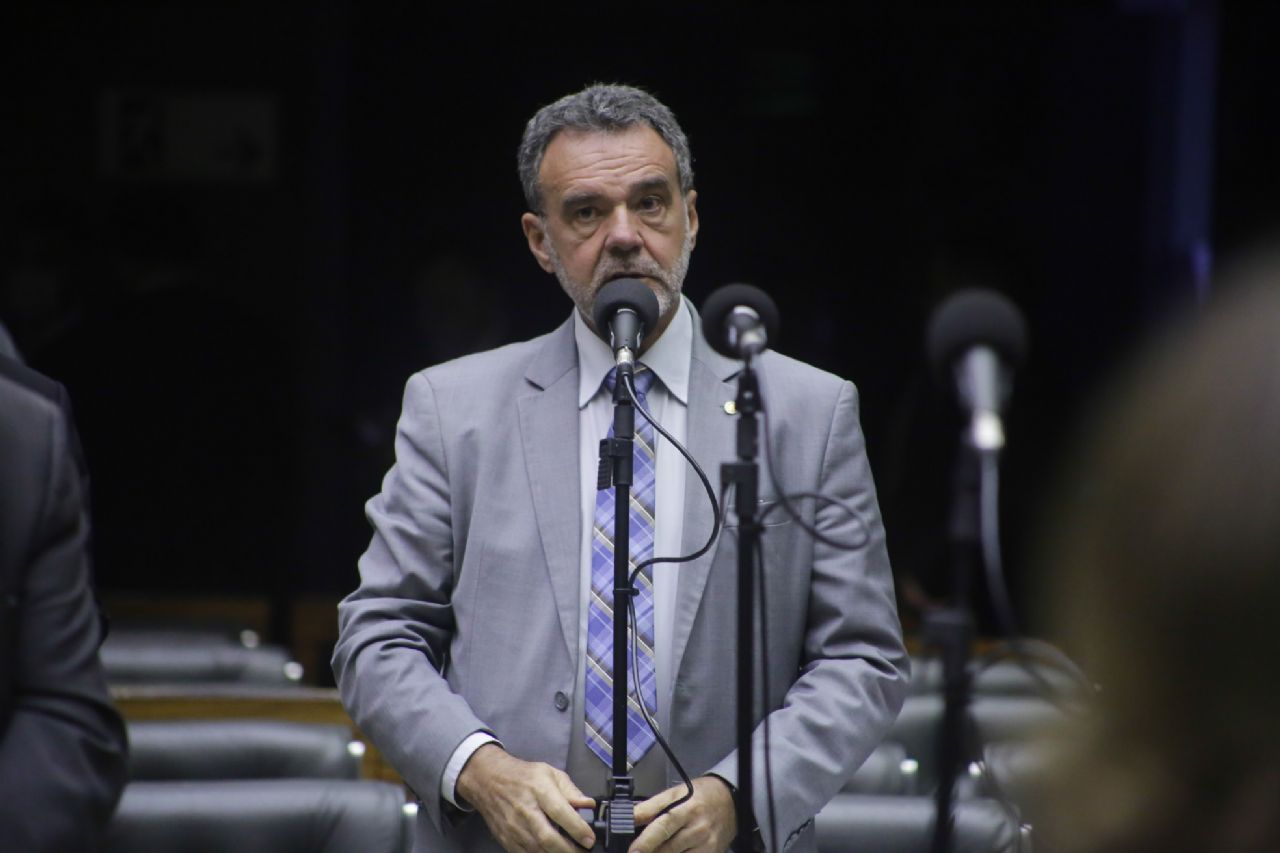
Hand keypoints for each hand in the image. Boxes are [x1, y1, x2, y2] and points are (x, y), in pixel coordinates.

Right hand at [456, 744, 596, 851]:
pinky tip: (550, 852)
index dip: (577, 828)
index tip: (589, 839)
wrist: (488, 780)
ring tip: (569, 852)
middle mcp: (525, 810)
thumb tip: (588, 805)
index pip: (559, 812)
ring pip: (537, 850)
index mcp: (539, 789)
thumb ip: (570, 791)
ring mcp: (513, 827)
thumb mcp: (550, 773)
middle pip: (548, 838)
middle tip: (582, 851)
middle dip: (568, 850)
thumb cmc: (523, 776)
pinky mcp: (505, 839)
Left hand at [629, 776, 736, 852]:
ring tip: (650, 852)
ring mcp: (706, 845)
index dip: (646, 840)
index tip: (632, 850)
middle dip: (649, 852)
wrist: (731, 802)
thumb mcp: (676, 792)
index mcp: (686, 808)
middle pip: (668, 847)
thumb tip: (629, 817)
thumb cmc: (700, 796)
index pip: (663, 825)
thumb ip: (651, 806)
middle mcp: (697, 828)